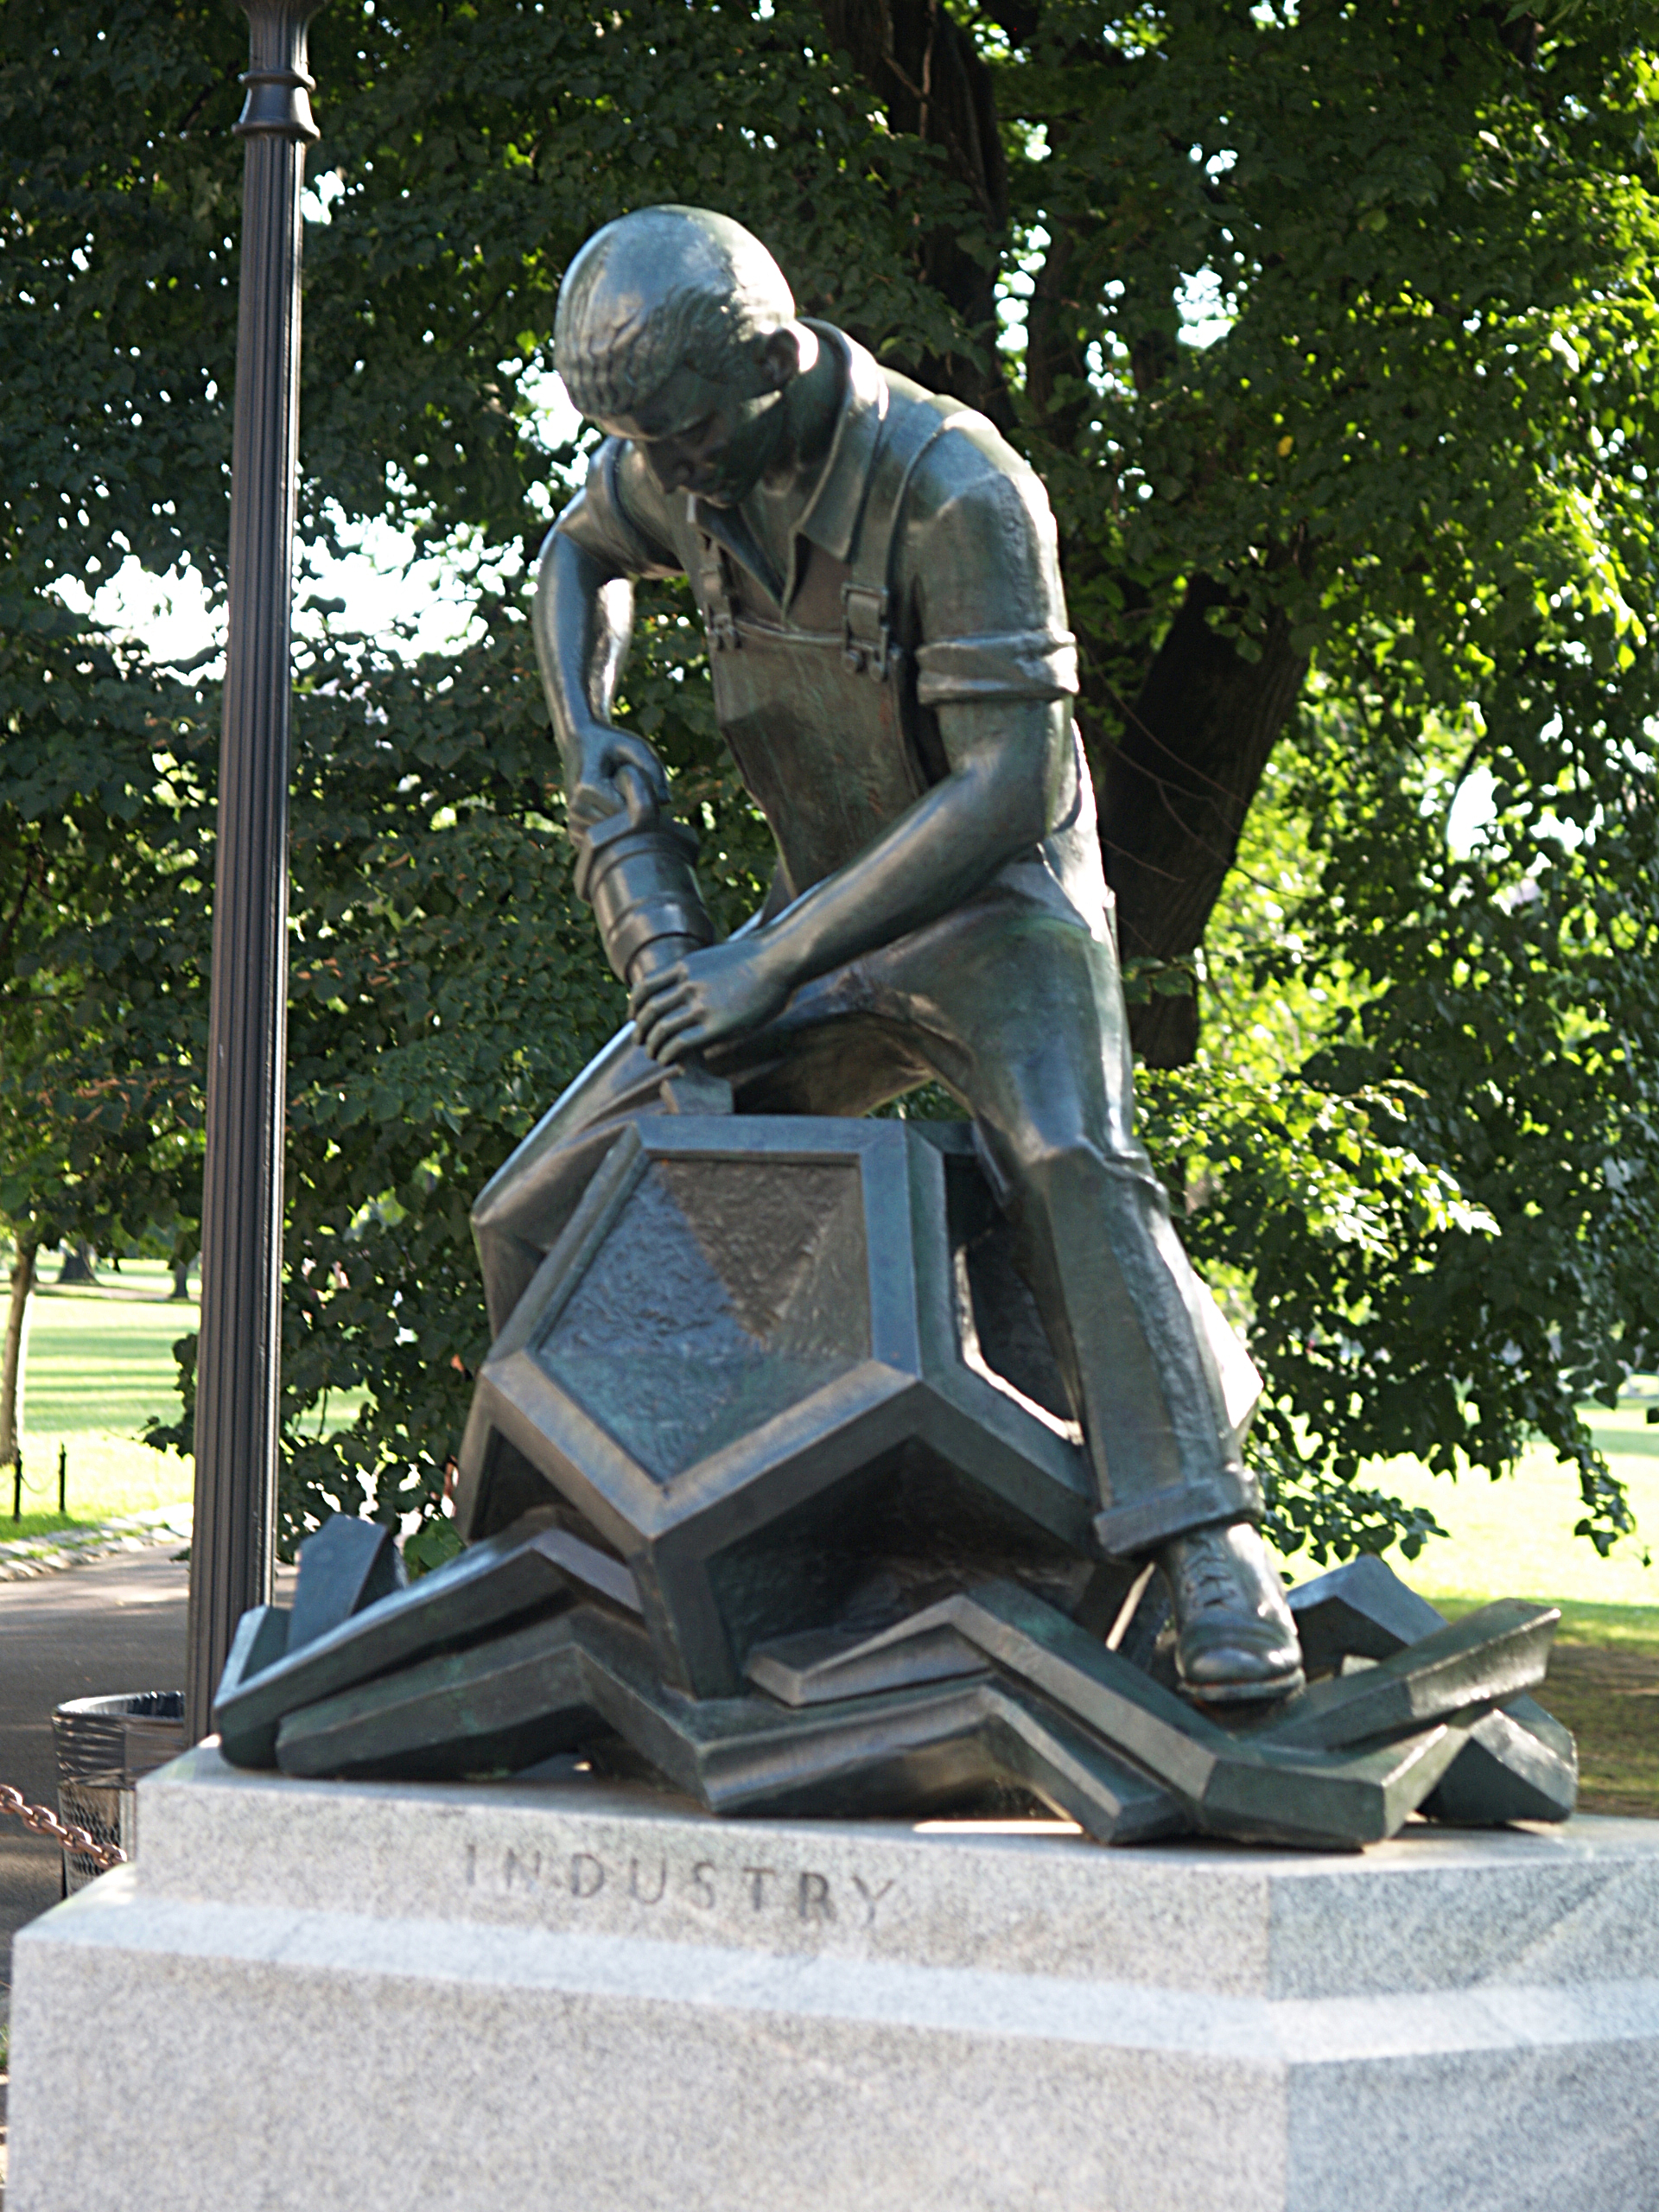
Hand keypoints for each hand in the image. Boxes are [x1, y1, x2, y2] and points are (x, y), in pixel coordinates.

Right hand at [568, 723, 669, 832]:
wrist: (579, 746)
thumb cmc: (611, 745)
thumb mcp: (634, 745)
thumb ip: (653, 767)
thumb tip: (665, 801)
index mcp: (588, 787)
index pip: (629, 811)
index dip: (643, 800)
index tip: (643, 782)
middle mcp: (576, 808)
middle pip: (623, 827)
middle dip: (634, 811)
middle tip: (630, 789)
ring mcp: (574, 823)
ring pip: (616, 838)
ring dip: (624, 821)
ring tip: (618, 797)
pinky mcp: (575, 834)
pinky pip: (606, 844)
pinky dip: (614, 831)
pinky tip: (611, 811)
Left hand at [630, 936, 792, 1062]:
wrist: (778, 960)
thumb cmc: (756, 959)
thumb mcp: (714, 958)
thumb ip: (696, 974)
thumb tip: (690, 988)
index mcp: (684, 967)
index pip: (645, 988)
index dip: (635, 1006)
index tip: (634, 1018)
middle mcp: (687, 986)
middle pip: (649, 1012)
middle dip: (640, 1031)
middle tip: (640, 1043)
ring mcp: (700, 1006)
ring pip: (660, 1031)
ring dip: (652, 1047)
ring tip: (654, 1056)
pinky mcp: (715, 1027)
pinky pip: (679, 1045)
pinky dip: (667, 1055)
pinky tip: (668, 1060)